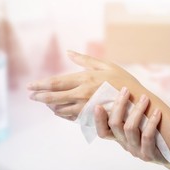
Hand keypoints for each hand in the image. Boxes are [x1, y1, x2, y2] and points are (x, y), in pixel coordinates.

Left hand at [27, 51, 144, 120]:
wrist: (139, 103)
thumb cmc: (124, 81)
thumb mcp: (106, 65)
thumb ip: (85, 60)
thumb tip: (68, 52)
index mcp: (84, 79)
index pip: (56, 83)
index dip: (40, 85)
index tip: (30, 87)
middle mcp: (82, 94)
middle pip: (54, 97)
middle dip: (41, 97)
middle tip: (31, 97)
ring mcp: (86, 108)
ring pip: (61, 109)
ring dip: (51, 106)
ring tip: (45, 103)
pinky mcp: (91, 118)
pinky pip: (72, 118)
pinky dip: (64, 114)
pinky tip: (60, 112)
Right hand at [94, 86, 167, 165]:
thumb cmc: (156, 134)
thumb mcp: (139, 127)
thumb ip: (130, 114)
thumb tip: (125, 89)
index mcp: (120, 138)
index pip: (103, 132)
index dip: (98, 120)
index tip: (98, 105)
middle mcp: (126, 144)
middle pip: (115, 124)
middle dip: (119, 105)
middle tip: (125, 90)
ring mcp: (136, 151)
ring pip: (130, 128)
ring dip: (137, 111)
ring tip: (145, 98)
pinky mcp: (148, 155)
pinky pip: (147, 137)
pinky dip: (151, 123)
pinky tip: (158, 112)